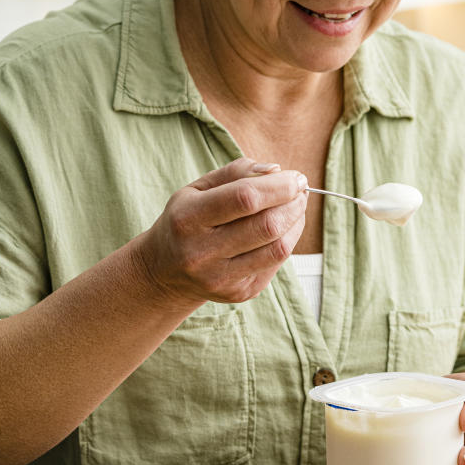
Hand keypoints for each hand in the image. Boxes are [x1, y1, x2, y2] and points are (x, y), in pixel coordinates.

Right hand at [136, 157, 307, 305]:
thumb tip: (276, 170)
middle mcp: (201, 252)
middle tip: (300, 190)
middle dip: (293, 203)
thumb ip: (236, 172)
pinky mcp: (238, 293)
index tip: (296, 177)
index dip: (279, 186)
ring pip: (278, 248)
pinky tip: (283, 228)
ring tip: (296, 206)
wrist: (164, 271)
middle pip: (267, 225)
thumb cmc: (187, 220)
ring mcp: (220, 277)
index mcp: (188, 218)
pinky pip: (276, 264)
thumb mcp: (197, 189)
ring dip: (297, 222)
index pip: (245, 198)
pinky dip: (288, 240)